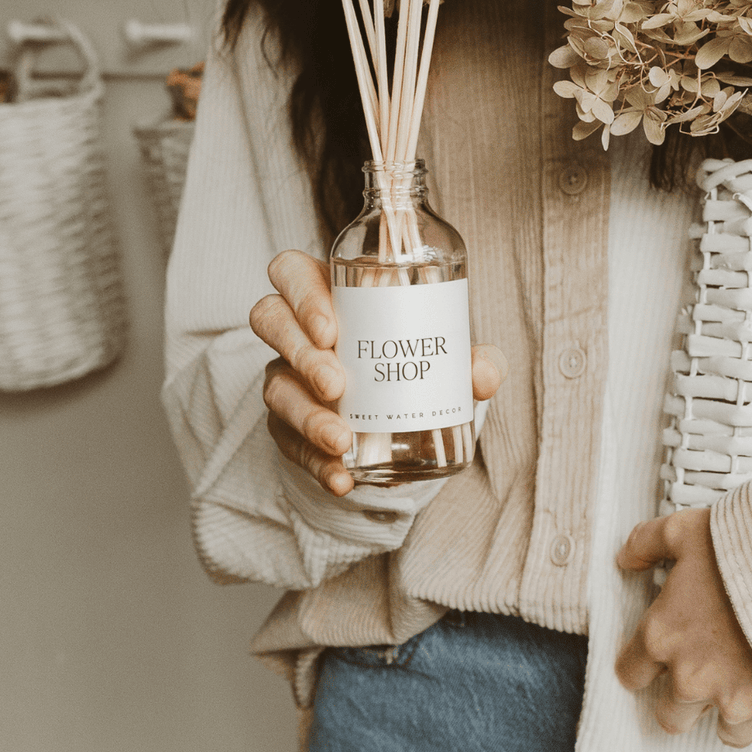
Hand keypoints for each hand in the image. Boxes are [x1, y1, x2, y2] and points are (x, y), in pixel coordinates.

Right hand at [249, 250, 506, 496]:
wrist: (398, 420)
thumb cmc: (414, 360)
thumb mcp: (447, 356)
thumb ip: (471, 360)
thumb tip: (482, 375)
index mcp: (330, 293)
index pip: (291, 272)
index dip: (300, 294)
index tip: (331, 329)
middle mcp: (298, 331)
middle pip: (270, 321)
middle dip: (301, 355)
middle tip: (338, 385)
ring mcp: (286, 377)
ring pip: (273, 386)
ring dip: (305, 415)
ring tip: (341, 440)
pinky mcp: (286, 425)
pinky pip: (288, 442)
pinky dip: (313, 462)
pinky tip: (340, 479)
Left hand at [615, 508, 751, 748]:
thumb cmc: (748, 548)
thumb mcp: (685, 530)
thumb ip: (647, 543)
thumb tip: (626, 558)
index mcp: (664, 636)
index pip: (631, 673)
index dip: (644, 665)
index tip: (658, 658)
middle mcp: (694, 678)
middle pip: (672, 717)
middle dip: (687, 701)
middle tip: (710, 671)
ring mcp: (739, 701)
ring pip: (730, 733)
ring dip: (740, 710)